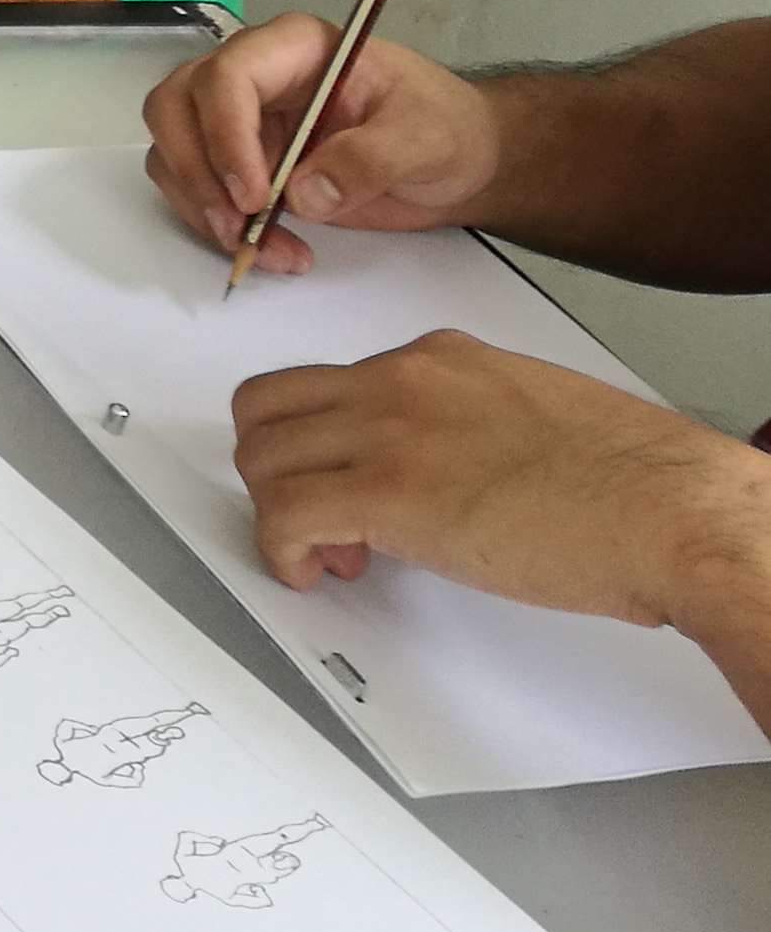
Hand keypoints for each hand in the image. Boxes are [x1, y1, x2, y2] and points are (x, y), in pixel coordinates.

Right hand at [143, 18, 500, 276]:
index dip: (227, 134)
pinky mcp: (238, 161)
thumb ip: (370, 158)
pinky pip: (196, 187)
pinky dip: (215, 225)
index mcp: (295, 48)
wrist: (457, 161)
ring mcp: (240, 118)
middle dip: (195, 171)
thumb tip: (303, 196)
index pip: (228, 75)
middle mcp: (253, 74)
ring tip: (261, 249)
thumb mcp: (426, 138)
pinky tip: (273, 251)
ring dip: (201, 205)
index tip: (255, 198)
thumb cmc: (447, 130)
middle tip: (238, 226)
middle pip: (175, 105)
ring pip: (173, 149)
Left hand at [233, 331, 770, 625]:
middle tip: (316, 517)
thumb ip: (467, 419)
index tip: (346, 482)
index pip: (328, 382)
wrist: (670, 511)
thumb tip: (443, 462)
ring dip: (278, 511)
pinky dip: (280, 550)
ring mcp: (388, 432)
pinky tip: (312, 572)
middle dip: (277, 467)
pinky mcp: (388, 494)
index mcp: (438, 359)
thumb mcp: (529, 412)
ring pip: (261, 457)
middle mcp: (400, 381)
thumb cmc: (629, 480)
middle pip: (269, 407)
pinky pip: (282, 514)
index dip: (323, 441)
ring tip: (328, 553)